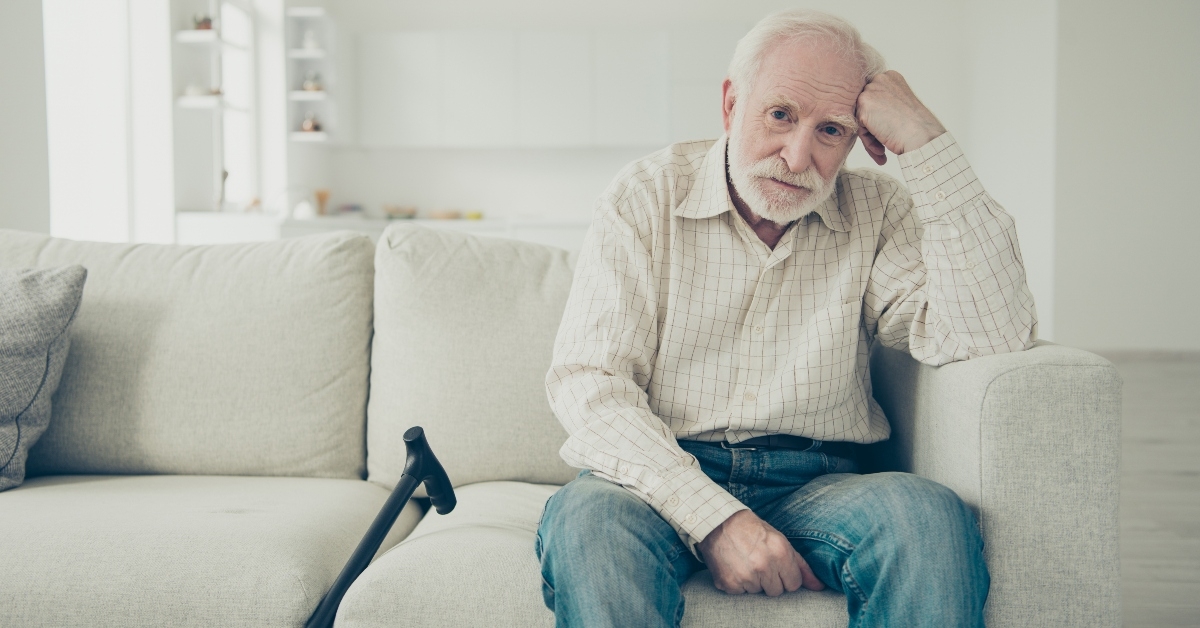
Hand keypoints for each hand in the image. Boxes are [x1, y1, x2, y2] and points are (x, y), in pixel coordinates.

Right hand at [697, 510, 824, 595]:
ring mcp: (746, 577)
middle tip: (759, 563)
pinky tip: (734, 566)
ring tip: (745, 562)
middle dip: (770, 580)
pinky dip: (737, 583)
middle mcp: (764, 566)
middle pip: (777, 591)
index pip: (794, 584)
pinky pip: (740, 593)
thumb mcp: (779, 540)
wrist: (718, 523)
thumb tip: (819, 586)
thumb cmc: (751, 529)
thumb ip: (800, 564)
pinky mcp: (730, 584)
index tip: (776, 566)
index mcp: (780, 553)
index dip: (786, 576)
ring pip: (758, 592)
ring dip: (753, 581)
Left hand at [855, 70, 945, 165]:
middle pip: (865, 108)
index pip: (874, 99)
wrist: (921, 136)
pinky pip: (859, 128)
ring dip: (870, 137)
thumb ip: (885, 104)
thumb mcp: (901, 106)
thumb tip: (869, 114)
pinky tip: (881, 149)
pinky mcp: (864, 104)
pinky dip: (868, 142)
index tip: (888, 131)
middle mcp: (880, 79)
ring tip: (882, 150)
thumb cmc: (916, 127)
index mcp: (891, 77)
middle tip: (883, 145)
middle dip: (873, 128)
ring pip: (861, 118)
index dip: (879, 118)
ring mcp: (871, 90)